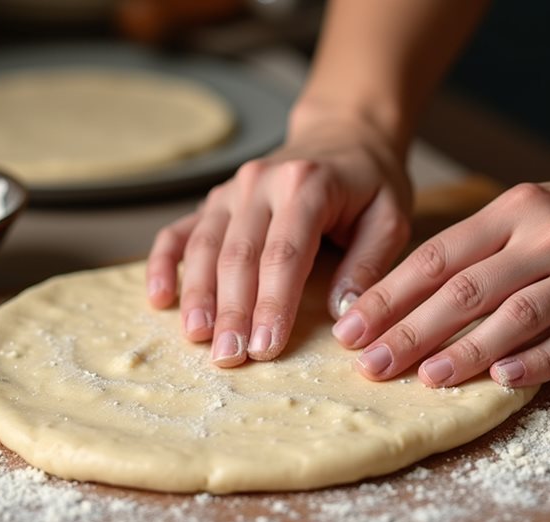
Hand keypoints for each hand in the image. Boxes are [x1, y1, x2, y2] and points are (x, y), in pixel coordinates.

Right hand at [147, 116, 411, 366]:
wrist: (344, 136)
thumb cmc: (370, 183)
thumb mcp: (390, 217)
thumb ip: (368, 264)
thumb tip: (343, 314)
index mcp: (307, 184)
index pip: (285, 253)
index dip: (272, 302)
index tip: (266, 347)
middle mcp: (261, 182)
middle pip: (239, 253)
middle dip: (232, 310)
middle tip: (229, 357)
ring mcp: (232, 190)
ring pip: (204, 245)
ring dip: (197, 295)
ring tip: (197, 339)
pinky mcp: (214, 200)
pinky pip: (180, 231)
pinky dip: (163, 263)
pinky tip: (159, 298)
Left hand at [331, 165, 549, 387]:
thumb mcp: (540, 209)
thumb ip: (485, 244)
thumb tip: (414, 291)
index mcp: (517, 210)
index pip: (437, 255)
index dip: (389, 294)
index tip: (351, 327)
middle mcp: (548, 236)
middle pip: (465, 288)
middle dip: (410, 329)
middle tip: (370, 364)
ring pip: (515, 315)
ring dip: (465, 350)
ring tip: (425, 378)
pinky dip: (535, 361)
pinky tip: (501, 380)